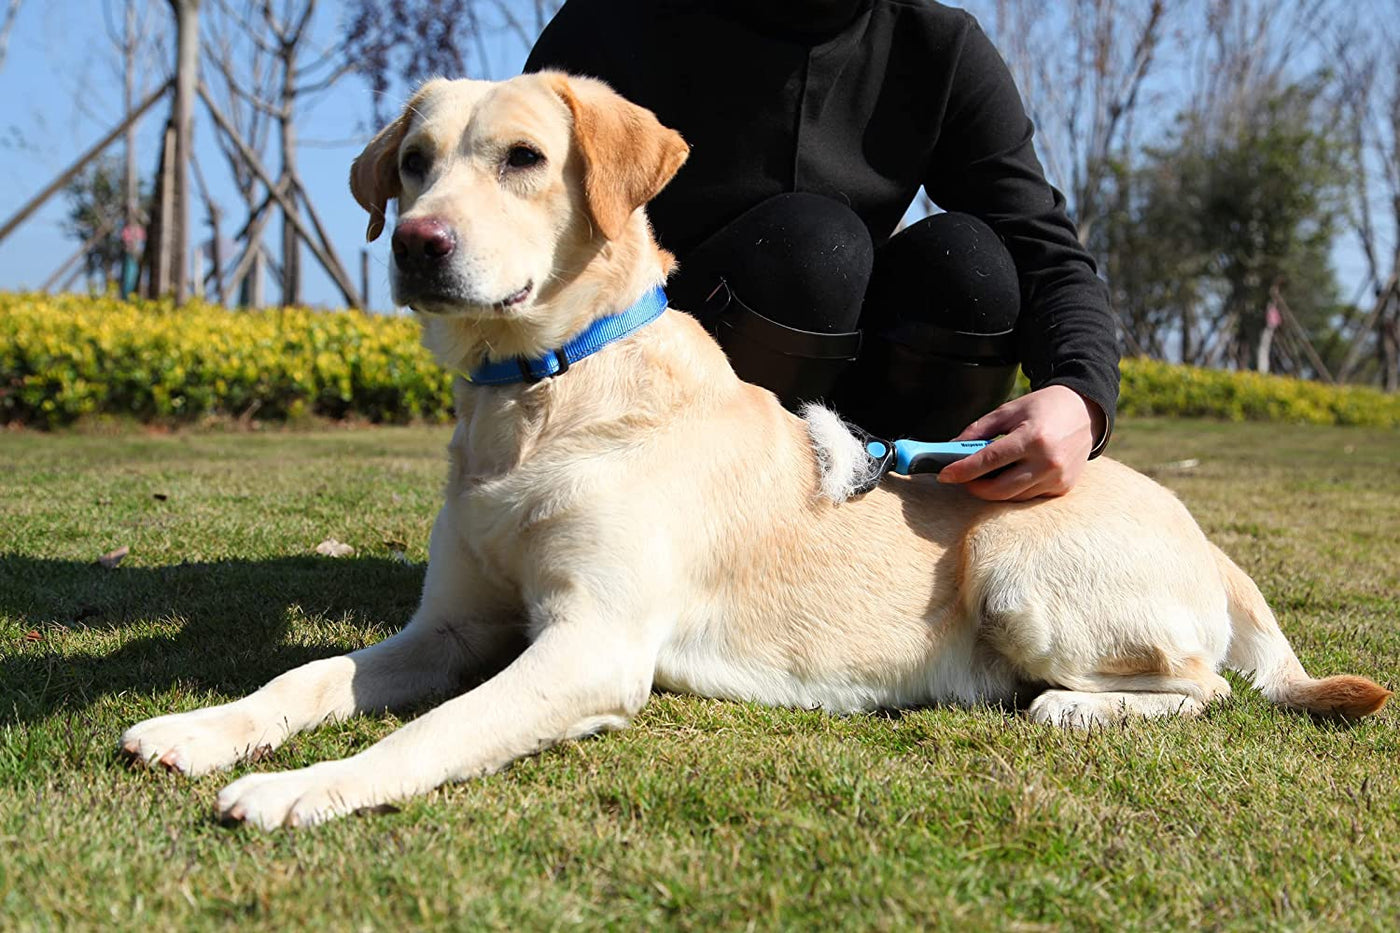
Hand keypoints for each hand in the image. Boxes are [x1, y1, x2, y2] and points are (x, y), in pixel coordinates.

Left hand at [936, 385, 1103, 500]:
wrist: (1084, 410)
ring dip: (992, 489)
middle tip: (961, 478)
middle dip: (974, 486)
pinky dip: (1013, 490)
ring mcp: (1058, 478)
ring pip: (1012, 497)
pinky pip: (1029, 497)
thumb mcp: (1007, 411)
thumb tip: (951, 449)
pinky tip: (1010, 474)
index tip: (944, 475)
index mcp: (1032, 438)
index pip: (989, 461)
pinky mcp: (1063, 487)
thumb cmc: (1043, 407)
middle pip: (999, 489)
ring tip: (984, 475)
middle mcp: (1048, 462)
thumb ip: (978, 430)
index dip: (963, 470)